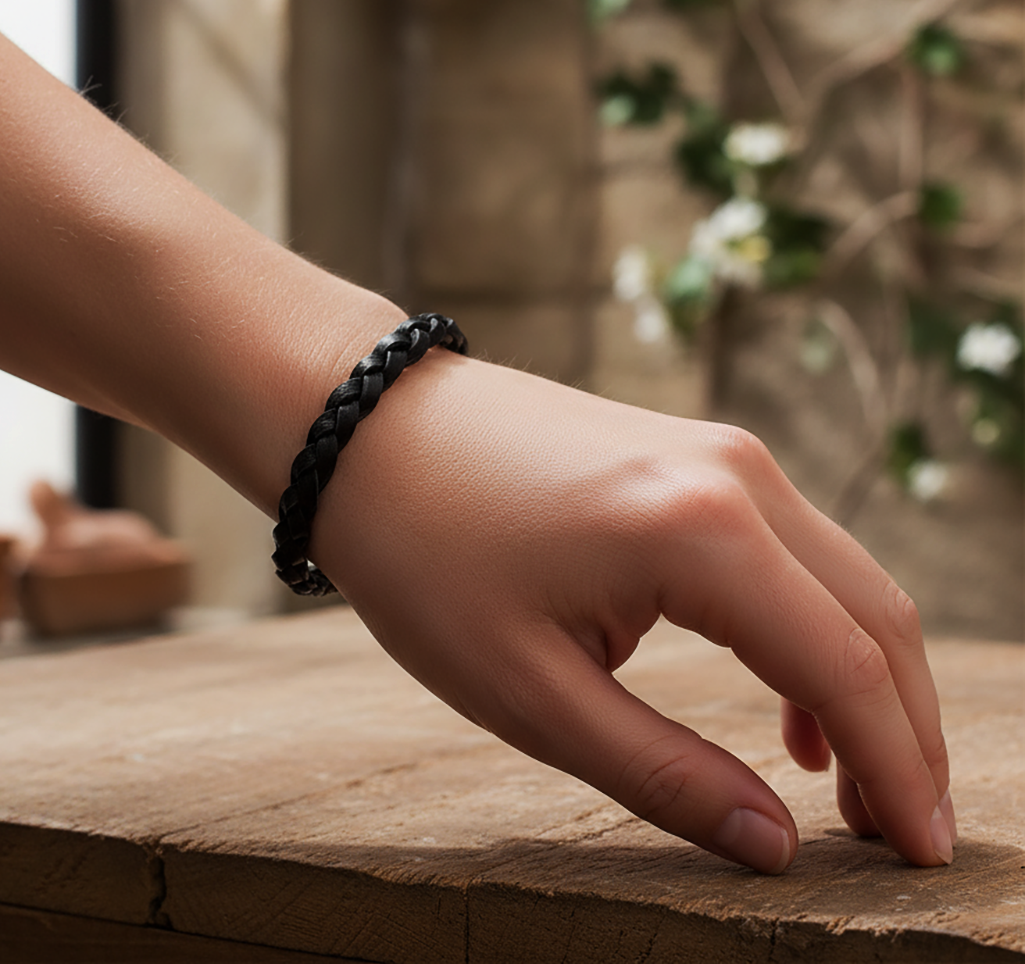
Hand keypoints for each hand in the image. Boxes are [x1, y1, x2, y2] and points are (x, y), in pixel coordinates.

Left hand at [311, 352, 955, 872]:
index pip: (846, 668)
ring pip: (844, 578)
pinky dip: (816, 629)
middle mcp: (736, 475)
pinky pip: (793, 549)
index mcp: (700, 531)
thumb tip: (774, 845)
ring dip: (866, 681)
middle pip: (874, 616)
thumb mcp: (527, 691)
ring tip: (850, 788)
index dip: (899, 773)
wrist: (372, 431)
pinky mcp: (696, 452)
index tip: (922, 863)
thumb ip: (660, 774)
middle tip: (897, 839)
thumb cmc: (425, 555)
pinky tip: (792, 705)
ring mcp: (720, 451)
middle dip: (904, 733)